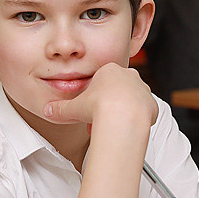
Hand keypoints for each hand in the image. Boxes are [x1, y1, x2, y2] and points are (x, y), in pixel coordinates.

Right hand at [42, 64, 156, 131]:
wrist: (123, 117)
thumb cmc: (99, 107)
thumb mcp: (73, 107)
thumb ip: (60, 108)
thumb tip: (48, 111)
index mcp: (110, 70)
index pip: (101, 82)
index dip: (94, 98)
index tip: (90, 110)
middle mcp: (129, 76)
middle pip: (117, 90)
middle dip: (108, 104)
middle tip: (100, 118)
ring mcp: (142, 89)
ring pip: (131, 100)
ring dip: (122, 111)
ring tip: (112, 125)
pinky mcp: (151, 103)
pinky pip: (143, 111)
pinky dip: (135, 119)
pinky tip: (126, 127)